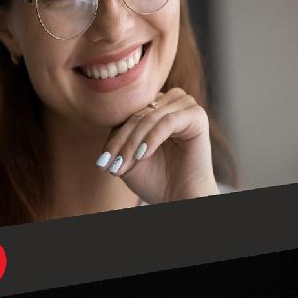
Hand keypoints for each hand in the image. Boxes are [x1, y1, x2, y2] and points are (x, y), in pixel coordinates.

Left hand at [94, 88, 216, 203]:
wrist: (180, 198)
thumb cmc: (155, 178)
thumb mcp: (128, 155)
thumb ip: (117, 136)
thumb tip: (99, 117)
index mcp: (155, 104)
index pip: (128, 115)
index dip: (113, 139)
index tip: (101, 163)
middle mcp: (171, 100)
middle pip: (137, 114)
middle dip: (122, 143)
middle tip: (111, 166)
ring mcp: (186, 105)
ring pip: (150, 117)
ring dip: (134, 142)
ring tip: (124, 165)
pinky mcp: (197, 115)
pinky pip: (168, 122)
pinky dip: (152, 139)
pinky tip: (142, 156)